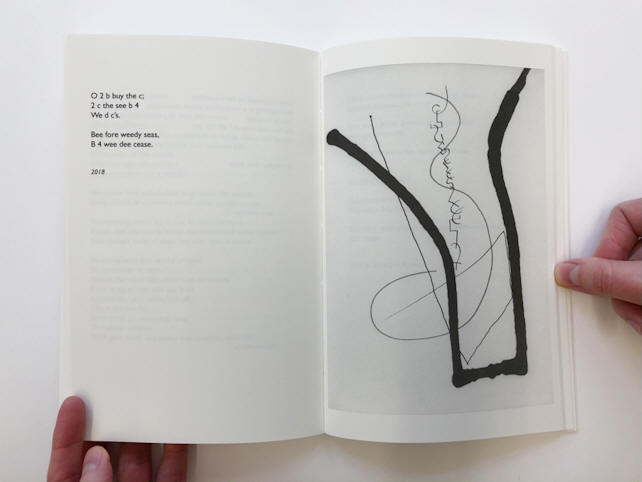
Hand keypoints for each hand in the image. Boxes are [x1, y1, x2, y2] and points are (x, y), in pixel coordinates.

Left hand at [47, 396, 187, 481]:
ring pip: (140, 458)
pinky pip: (172, 471)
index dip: (69, 431)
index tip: (74, 402)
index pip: (67, 462)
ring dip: (146, 432)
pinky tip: (179, 432)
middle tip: (118, 394)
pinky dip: (177, 451)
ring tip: (150, 405)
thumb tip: (97, 459)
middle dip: (112, 422)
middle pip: (106, 452)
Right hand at [555, 198, 640, 333]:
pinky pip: (641, 293)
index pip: (622, 216)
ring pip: (635, 279)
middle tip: (631, 301)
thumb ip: (606, 277)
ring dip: (634, 306)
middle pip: (626, 254)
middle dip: (621, 287)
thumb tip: (568, 273)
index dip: (608, 246)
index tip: (607, 274)